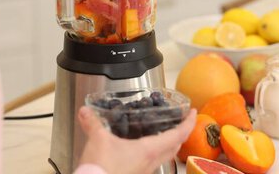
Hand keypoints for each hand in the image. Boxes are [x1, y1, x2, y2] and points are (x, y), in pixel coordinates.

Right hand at [76, 106, 196, 173]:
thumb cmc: (102, 168)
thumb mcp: (98, 140)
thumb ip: (92, 123)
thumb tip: (85, 111)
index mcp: (149, 150)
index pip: (178, 135)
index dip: (189, 122)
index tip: (193, 112)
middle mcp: (151, 162)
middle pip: (175, 146)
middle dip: (181, 132)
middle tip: (179, 120)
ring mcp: (145, 170)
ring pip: (164, 155)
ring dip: (168, 142)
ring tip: (162, 130)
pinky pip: (151, 161)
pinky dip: (153, 150)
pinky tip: (140, 146)